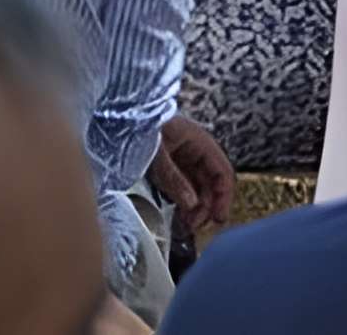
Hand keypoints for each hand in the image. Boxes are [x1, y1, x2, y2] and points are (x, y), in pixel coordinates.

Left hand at [149, 113, 233, 229]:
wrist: (121, 120)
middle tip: (194, 227)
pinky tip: (178, 216)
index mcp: (200, 143)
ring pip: (198, 189)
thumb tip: (192, 205)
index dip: (224, 196)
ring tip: (185, 225)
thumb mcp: (158, 156)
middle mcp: (196, 153)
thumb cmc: (140, 129)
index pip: (222, 172)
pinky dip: (183, 204)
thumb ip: (175, 180)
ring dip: (195, 209)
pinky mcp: (171, 169)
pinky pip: (184, 189)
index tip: (219, 217)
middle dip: (206, 207)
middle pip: (211, 184)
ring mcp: (183, 161)